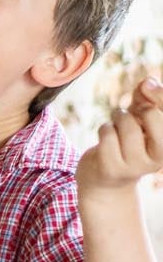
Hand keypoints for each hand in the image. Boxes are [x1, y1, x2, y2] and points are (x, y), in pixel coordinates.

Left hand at [77, 79, 162, 195]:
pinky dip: (104, 129)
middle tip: (128, 116)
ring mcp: (136, 166)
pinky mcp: (113, 169)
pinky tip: (105, 137)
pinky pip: (107, 134)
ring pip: (126, 123)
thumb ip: (146, 100)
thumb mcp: (139, 119)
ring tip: (115, 126)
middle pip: (151, 114)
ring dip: (116, 118)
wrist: (104, 180)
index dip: (160, 94)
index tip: (147, 85)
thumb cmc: (125, 142)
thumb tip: (148, 82)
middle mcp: (160, 158)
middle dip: (136, 108)